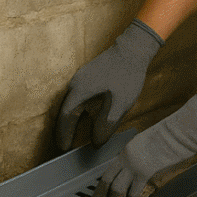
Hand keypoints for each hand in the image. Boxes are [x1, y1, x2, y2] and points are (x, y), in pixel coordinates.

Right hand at [56, 20, 163, 149]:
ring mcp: (81, 77)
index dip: (64, 134)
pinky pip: (77, 96)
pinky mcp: (88, 75)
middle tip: (65, 144)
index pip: (66, 116)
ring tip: (72, 133)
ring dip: (70, 119)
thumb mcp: (120, 103)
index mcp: (80, 90)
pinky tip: (85, 115)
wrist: (133, 48)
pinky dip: (77, 109)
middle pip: (65, 109)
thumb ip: (106, 124)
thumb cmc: (126, 75)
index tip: (63, 148)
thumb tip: (95, 142)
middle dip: (64, 128)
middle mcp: (76, 83)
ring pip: (70, 102)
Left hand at [90, 90, 196, 196]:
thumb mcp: (150, 146)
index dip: (102, 187)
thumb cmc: (171, 136)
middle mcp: (126, 157)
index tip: (98, 196)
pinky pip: (134, 193)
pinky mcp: (145, 171)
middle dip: (101, 196)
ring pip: (116, 189)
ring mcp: (134, 164)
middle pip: (107, 181)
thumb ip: (141, 159)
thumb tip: (140, 174)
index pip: (109, 172)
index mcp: (127, 150)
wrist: (180, 130)